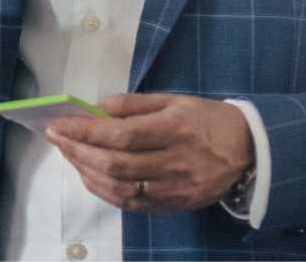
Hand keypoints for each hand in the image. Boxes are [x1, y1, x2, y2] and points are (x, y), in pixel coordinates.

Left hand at [44, 93, 252, 213]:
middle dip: (79, 152)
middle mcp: (176, 161)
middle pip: (117, 165)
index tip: (59, 125)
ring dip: (87, 173)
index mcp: (176, 129)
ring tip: (69, 155)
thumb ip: (133, 104)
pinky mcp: (175, 205)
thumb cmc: (205, 119)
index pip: (122, 135)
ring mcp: (176, 188)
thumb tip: (96, 109)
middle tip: (57, 139)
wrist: (248, 150)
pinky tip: (90, 175)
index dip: (85, 132)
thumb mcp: (173, 100)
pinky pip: (132, 204)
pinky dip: (105, 191)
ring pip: (121, 189)